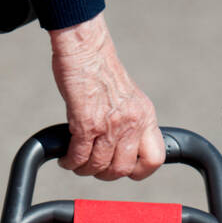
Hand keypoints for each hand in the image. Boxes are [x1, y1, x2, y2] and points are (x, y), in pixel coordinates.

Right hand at [49, 13, 164, 180]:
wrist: (86, 49)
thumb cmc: (101, 70)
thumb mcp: (129, 98)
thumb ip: (130, 122)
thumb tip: (122, 147)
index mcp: (145, 116)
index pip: (155, 159)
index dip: (140, 171)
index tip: (125, 170)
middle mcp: (132, 122)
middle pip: (123, 169)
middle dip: (105, 173)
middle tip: (93, 166)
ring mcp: (110, 124)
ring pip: (99, 166)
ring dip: (84, 169)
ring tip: (76, 162)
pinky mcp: (87, 123)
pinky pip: (79, 156)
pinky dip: (70, 162)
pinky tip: (66, 158)